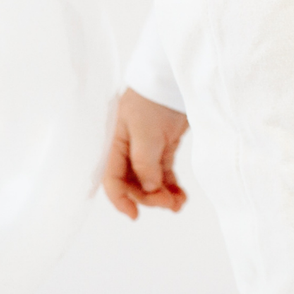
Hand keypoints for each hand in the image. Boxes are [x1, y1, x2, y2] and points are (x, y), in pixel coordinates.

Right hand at [101, 87, 189, 218]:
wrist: (174, 79)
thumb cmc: (153, 99)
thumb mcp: (144, 131)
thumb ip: (144, 162)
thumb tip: (150, 188)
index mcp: (116, 145)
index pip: (112, 179)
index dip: (120, 199)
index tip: (134, 215)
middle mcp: (129, 150)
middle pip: (134, 184)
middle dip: (149, 197)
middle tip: (169, 203)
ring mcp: (148, 149)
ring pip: (151, 182)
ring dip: (162, 196)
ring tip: (178, 203)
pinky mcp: (165, 146)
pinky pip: (165, 174)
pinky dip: (172, 186)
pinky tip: (181, 196)